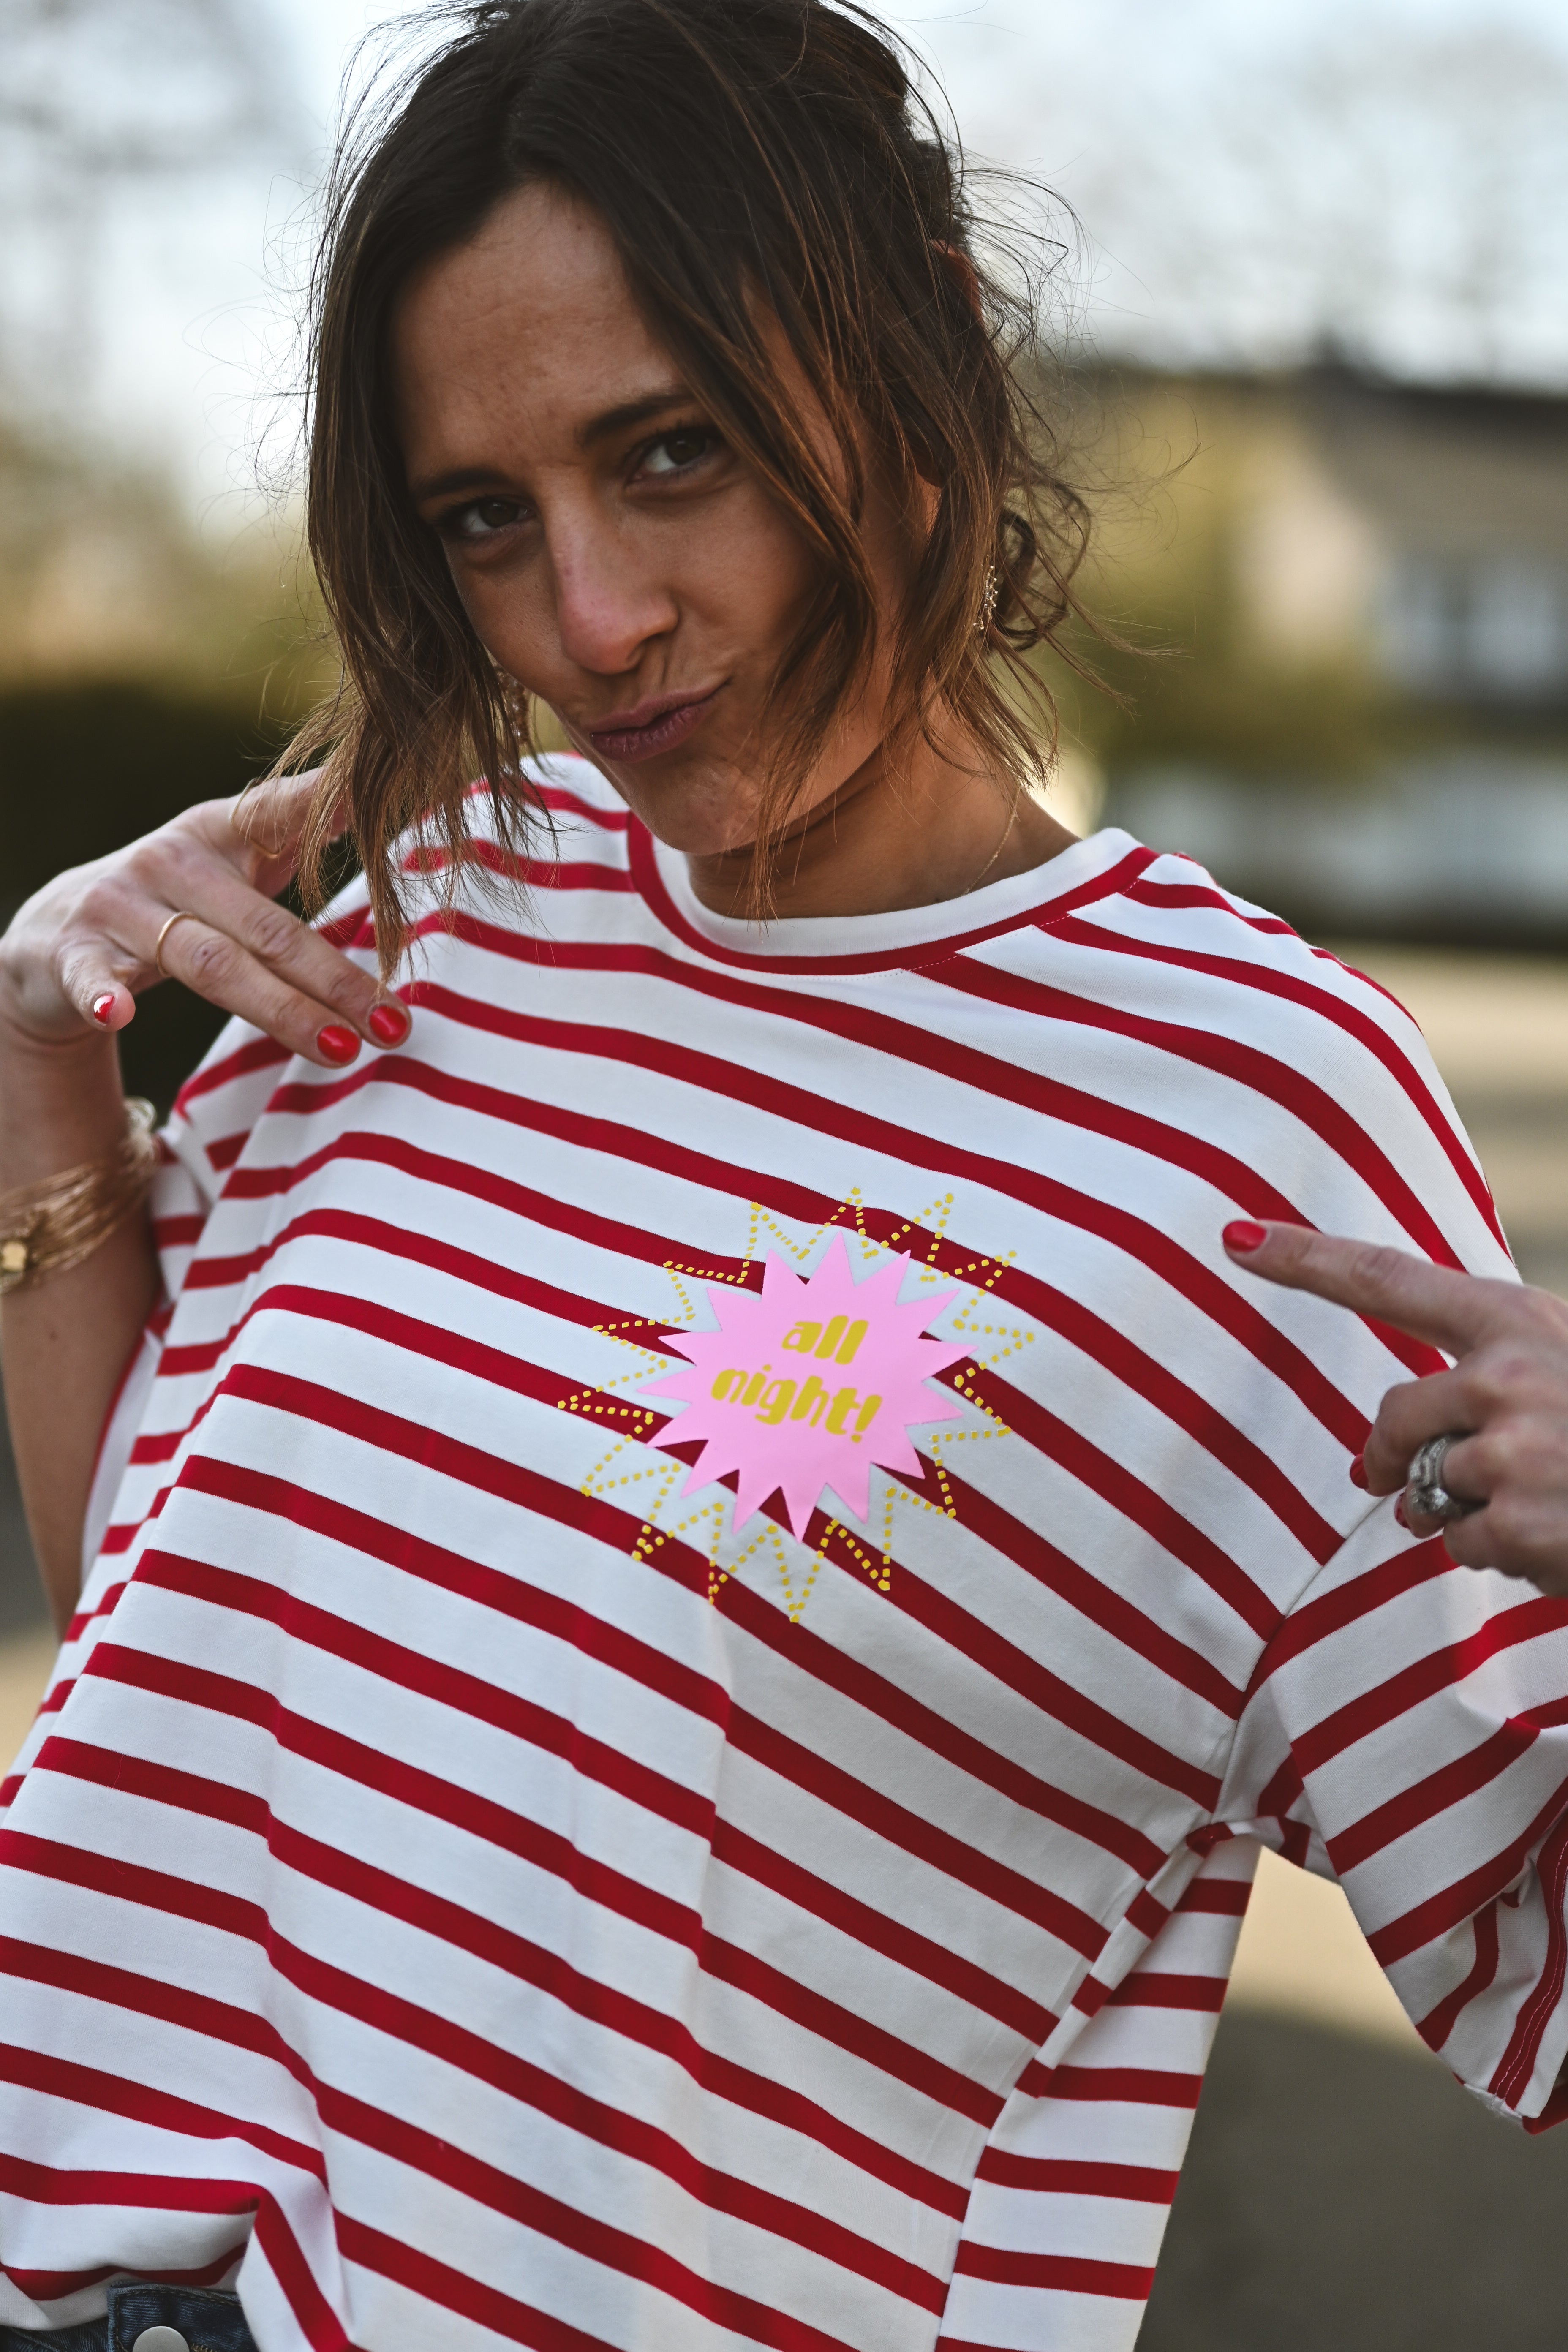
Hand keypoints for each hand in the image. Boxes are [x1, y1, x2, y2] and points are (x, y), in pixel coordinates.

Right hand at [0, 771, 405, 1068]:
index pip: (276, 812)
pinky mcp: (71, 951)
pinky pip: (93, 976)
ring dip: (278, 1008)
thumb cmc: (178, 898)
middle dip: (335, 980)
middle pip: (266, 926)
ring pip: (208, 962)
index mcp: (217, 832)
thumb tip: (369, 810)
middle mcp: (170, 862)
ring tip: (339, 1049)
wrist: (56, 923)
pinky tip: (119, 1015)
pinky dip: (105, 995)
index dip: (320, 801)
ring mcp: (119, 906)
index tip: (364, 800)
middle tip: (394, 1025)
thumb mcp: (234, 864)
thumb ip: (294, 841)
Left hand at [1222, 1221, 1567, 1592]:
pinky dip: (1503, 1557)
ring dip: (1471, 1516)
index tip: (1235, 1238)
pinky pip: (1462, 1546)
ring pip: (1427, 1492)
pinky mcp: (1514, 1516)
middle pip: (1393, 1418)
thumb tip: (1377, 1472)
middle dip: (1402, 1462)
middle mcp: (1507, 1371)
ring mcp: (1511, 1445)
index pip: (1388, 1277)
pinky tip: (1560, 1540)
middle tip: (1450, 1486)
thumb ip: (1483, 1387)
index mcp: (1518, 1320)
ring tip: (1550, 1506)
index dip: (1305, 1258)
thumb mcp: (1561, 1375)